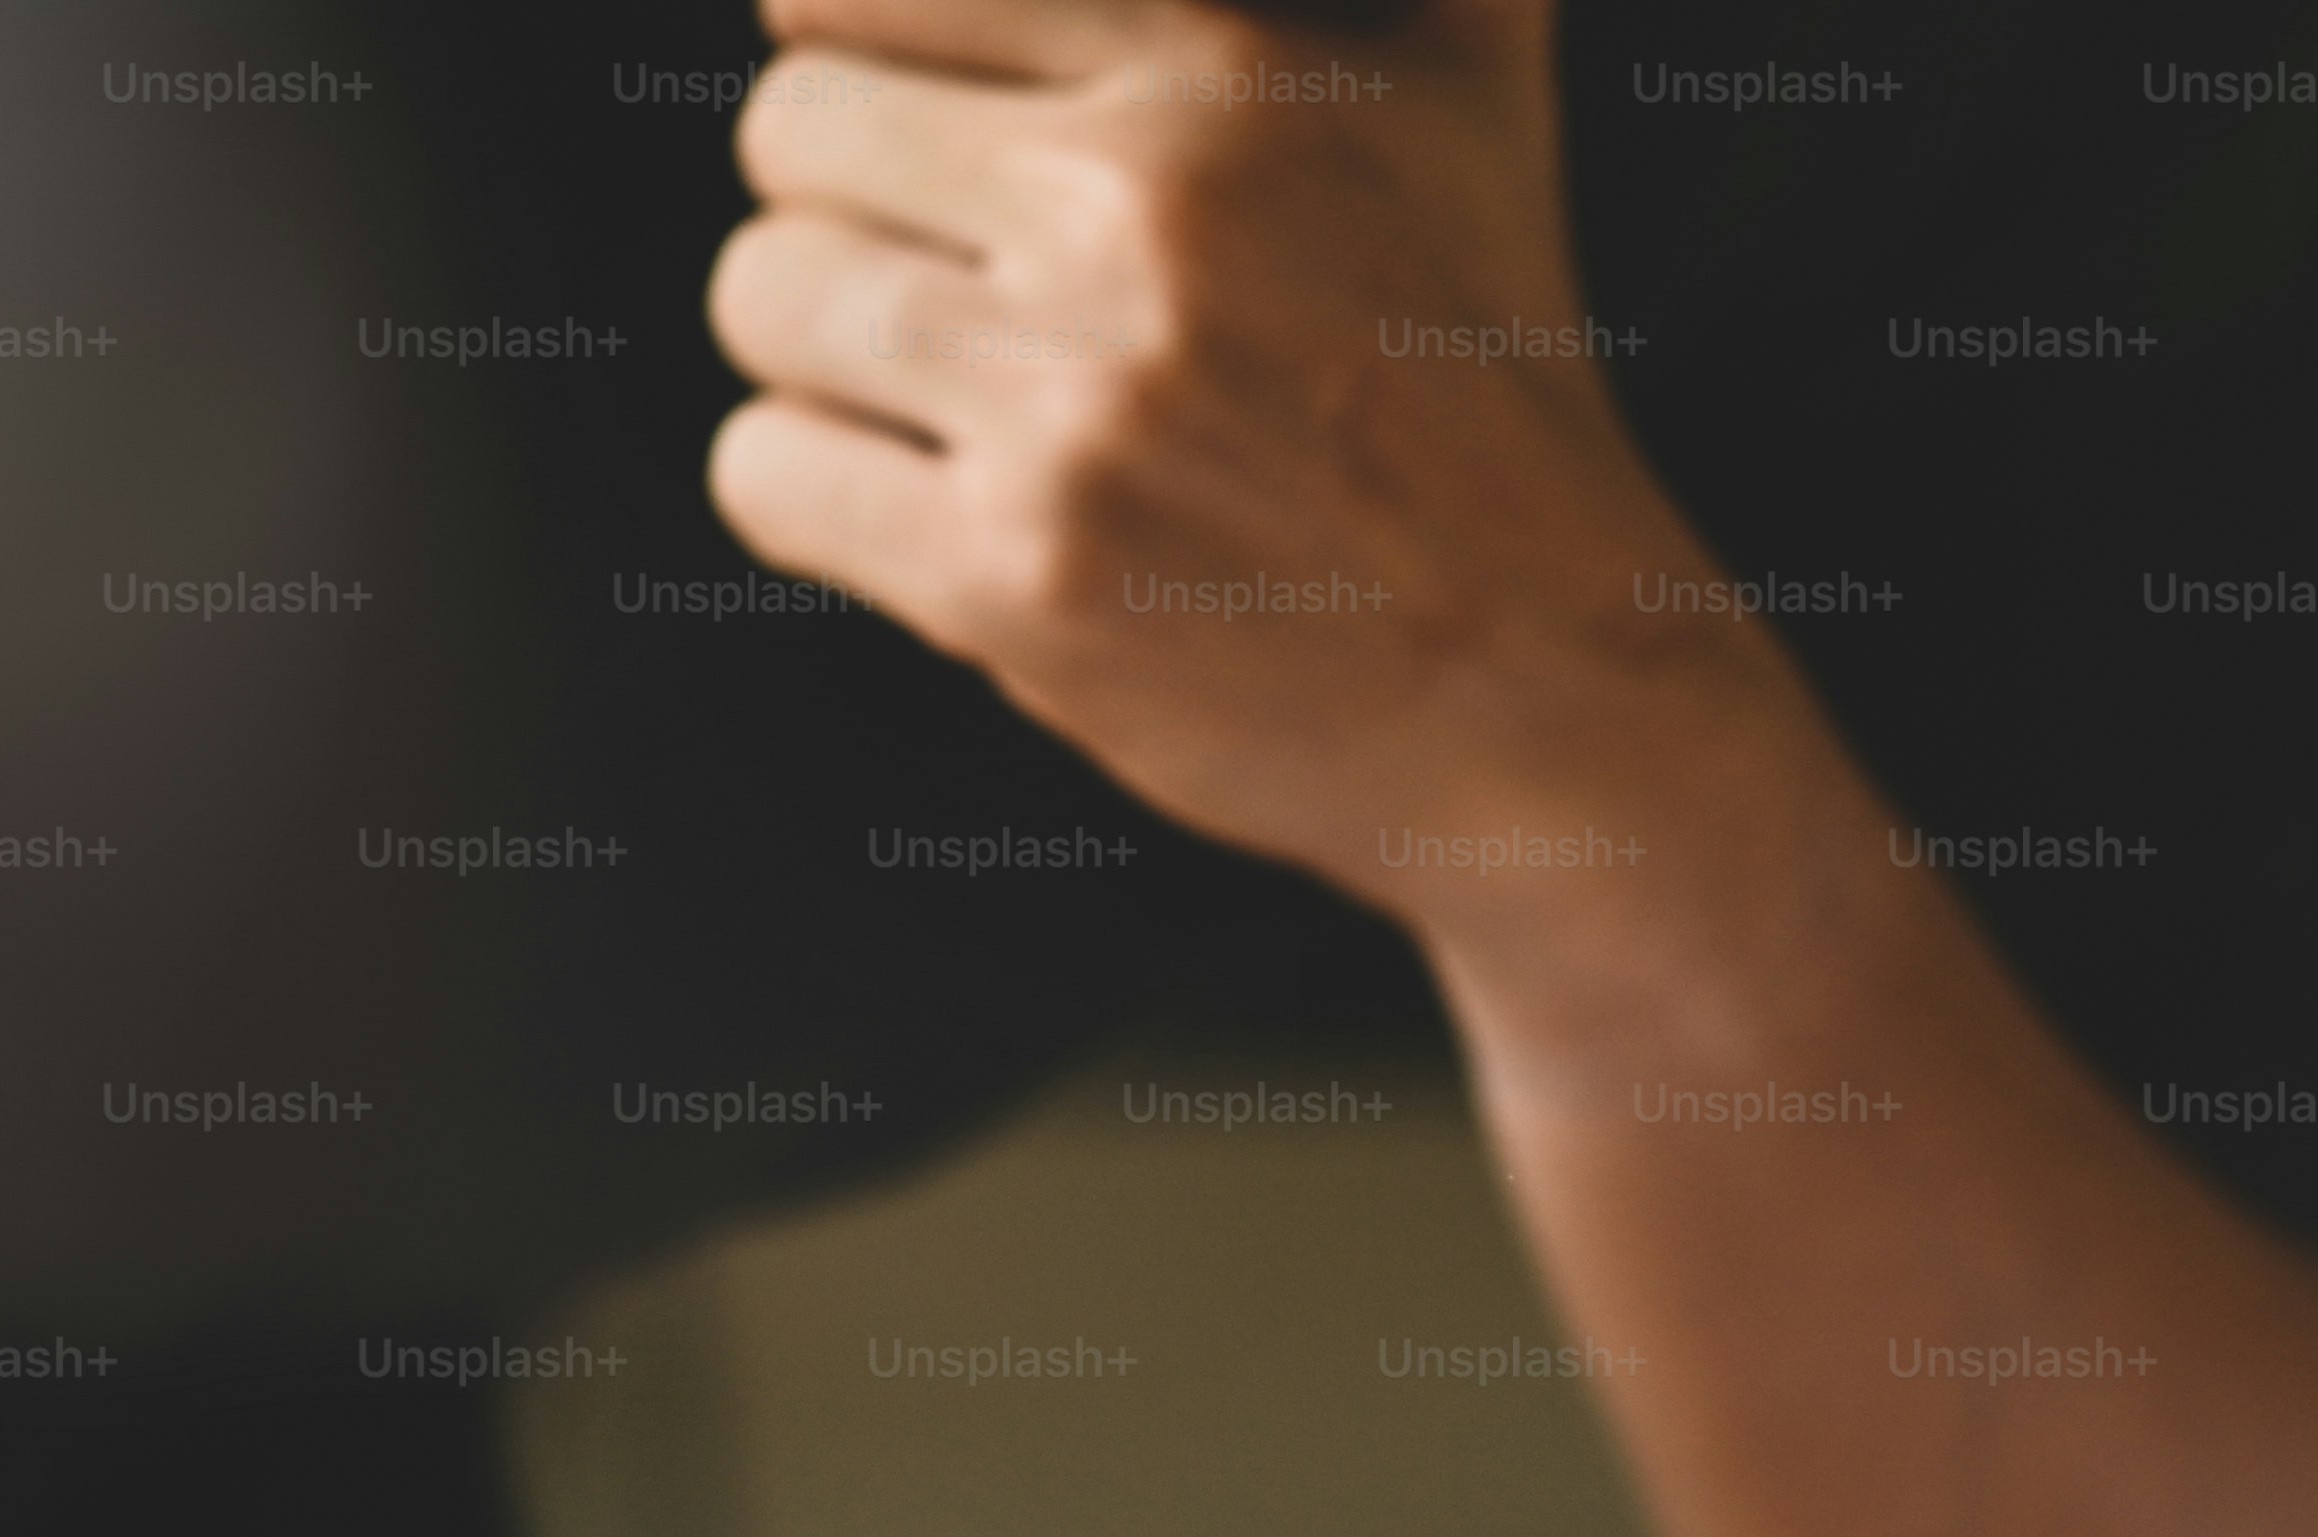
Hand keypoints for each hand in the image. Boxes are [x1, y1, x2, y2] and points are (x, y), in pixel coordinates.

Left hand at [701, 0, 1773, 907]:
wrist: (1553, 691)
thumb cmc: (1496, 396)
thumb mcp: (1470, 102)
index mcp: (1220, 77)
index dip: (864, 61)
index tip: (911, 135)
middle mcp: (1137, 223)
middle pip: (789, 134)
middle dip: (852, 215)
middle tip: (954, 292)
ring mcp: (1070, 407)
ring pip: (764, 296)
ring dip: (829, 360)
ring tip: (952, 407)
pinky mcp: (1016, 577)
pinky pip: (765, 474)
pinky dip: (820, 500)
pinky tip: (939, 513)